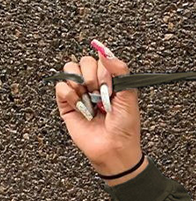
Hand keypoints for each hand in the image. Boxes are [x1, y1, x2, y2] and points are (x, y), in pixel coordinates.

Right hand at [54, 39, 142, 175]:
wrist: (115, 149)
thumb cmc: (125, 128)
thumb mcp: (129, 97)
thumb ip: (120, 71)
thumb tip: (104, 51)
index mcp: (109, 81)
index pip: (100, 59)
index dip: (104, 72)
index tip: (111, 89)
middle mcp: (93, 84)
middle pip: (83, 61)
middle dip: (92, 77)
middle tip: (100, 96)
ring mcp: (79, 93)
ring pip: (70, 69)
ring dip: (80, 84)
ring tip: (90, 102)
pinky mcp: (67, 104)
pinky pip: (60, 86)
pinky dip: (70, 96)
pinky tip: (81, 108)